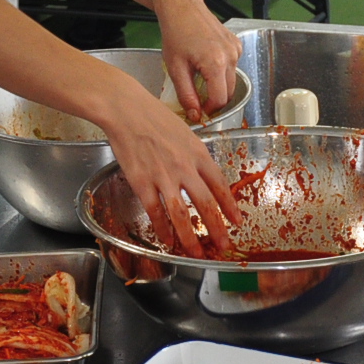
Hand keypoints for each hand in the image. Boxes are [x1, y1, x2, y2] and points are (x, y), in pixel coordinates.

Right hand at [94, 85, 241, 256]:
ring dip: (190, 237)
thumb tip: (205, 176)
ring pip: (180, 214)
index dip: (230, 207)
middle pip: (205, 204)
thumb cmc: (155, 118)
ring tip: (196, 253)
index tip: (237, 221)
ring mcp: (163, 176)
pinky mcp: (142, 182)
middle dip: (216, 228)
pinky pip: (155, 211)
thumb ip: (196, 156)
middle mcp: (185, 167)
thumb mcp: (186, 133)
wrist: (127, 110)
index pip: (220, 186)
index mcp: (198, 154)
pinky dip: (162, 228)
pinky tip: (167, 240)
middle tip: (223, 245)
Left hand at [154, 0, 239, 122]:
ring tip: (198, 75)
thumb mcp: (175, 68)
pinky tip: (206, 61)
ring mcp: (236, 49)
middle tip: (197, 98)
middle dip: (214, 100)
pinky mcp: (236, 44)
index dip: (209, 110)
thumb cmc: (175, 33)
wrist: (182, 8)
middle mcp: (231, 56)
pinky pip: (232, 67)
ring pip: (231, 80)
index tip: (199, 111)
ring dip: (217, 85)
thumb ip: (186, 95)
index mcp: (216, 63)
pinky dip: (221, 71)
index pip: (220, 100)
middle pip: (229, 92)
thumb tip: (195, 115)